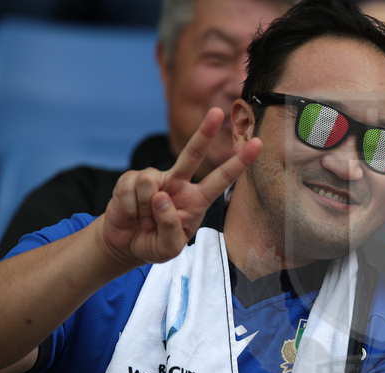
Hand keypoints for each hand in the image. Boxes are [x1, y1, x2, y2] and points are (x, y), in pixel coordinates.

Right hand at [100, 107, 261, 266]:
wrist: (126, 244)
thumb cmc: (154, 244)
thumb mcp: (169, 248)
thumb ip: (171, 227)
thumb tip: (162, 196)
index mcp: (197, 200)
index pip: (222, 179)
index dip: (239, 162)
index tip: (258, 144)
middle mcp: (179, 184)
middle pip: (192, 154)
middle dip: (205, 132)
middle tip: (217, 111)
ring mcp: (157, 178)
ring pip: (153, 182)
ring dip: (145, 209)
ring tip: (144, 221)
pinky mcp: (132, 178)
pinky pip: (132, 188)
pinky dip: (130, 208)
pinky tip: (131, 215)